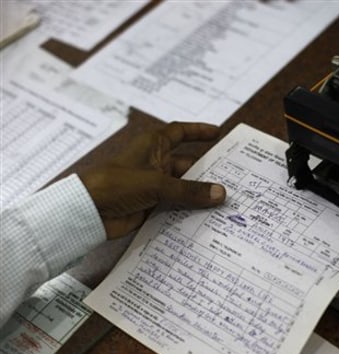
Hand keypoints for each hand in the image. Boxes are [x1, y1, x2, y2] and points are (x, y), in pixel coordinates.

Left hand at [79, 122, 225, 238]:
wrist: (86, 211)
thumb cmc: (116, 184)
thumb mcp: (157, 184)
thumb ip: (189, 191)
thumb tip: (221, 193)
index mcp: (153, 145)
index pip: (180, 133)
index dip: (198, 131)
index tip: (217, 133)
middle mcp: (154, 163)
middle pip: (186, 164)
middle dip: (206, 170)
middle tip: (232, 177)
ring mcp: (152, 185)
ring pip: (182, 187)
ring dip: (198, 194)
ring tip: (225, 201)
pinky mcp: (150, 206)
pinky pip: (175, 206)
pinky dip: (187, 211)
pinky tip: (206, 218)